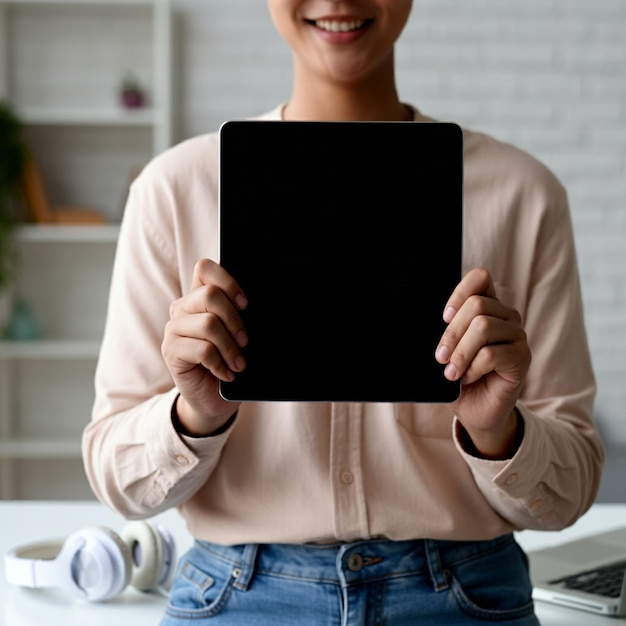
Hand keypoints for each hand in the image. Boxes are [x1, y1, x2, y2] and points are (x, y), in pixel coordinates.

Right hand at [161, 259, 247, 435]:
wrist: (213, 398)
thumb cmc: (229, 362)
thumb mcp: (238, 336)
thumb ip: (240, 316)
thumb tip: (259, 309)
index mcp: (199, 297)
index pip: (205, 269)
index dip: (228, 281)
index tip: (246, 304)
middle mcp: (182, 308)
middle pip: (210, 295)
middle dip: (235, 320)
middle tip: (246, 341)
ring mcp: (173, 329)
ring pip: (208, 324)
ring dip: (230, 347)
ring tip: (239, 363)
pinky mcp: (171, 351)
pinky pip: (202, 349)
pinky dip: (220, 364)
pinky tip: (226, 373)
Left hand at [435, 268, 530, 458]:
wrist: (475, 411)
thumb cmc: (459, 376)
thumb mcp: (447, 350)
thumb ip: (445, 332)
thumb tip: (420, 322)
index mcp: (488, 307)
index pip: (481, 278)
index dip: (460, 292)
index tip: (444, 317)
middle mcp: (506, 316)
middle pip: (476, 306)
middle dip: (451, 333)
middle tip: (440, 357)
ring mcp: (517, 336)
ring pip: (483, 327)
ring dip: (460, 353)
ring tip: (450, 373)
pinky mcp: (522, 358)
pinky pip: (492, 354)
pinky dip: (473, 367)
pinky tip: (468, 378)